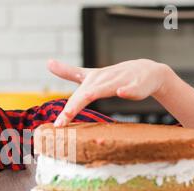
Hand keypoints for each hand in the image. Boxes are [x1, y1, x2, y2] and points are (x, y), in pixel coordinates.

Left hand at [48, 58, 169, 126]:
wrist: (145, 71)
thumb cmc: (114, 76)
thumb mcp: (90, 74)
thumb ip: (69, 72)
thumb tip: (48, 62)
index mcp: (92, 80)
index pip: (76, 96)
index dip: (66, 110)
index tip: (57, 125)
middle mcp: (103, 80)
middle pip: (86, 94)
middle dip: (74, 107)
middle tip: (62, 121)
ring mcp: (120, 81)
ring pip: (105, 89)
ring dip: (94, 95)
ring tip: (84, 100)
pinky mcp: (136, 84)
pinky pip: (131, 88)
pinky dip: (126, 90)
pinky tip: (121, 92)